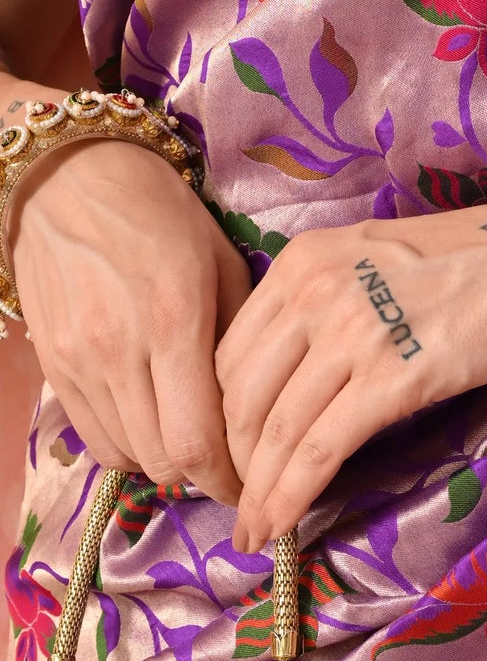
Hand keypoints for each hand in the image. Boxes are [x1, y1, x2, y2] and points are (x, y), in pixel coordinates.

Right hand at [10, 127, 250, 501]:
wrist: (70, 180)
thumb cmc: (164, 215)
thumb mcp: (223, 262)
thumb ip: (240, 338)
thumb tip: (261, 405)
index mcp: (174, 322)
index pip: (196, 441)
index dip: (229, 478)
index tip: (255, 481)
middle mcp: (119, 352)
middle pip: (162, 460)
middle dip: (204, 476)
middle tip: (233, 467)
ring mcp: (77, 363)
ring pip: (126, 456)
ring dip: (166, 463)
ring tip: (196, 445)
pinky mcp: (51, 367)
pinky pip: (93, 438)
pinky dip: (129, 446)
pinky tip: (154, 425)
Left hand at [219, 167, 486, 553]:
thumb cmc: (477, 258)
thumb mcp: (372, 258)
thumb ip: (323, 301)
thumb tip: (293, 375)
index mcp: (303, 259)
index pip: (230, 351)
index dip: (220, 415)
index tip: (229, 454)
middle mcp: (313, 290)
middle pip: (239, 394)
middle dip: (230, 460)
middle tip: (236, 502)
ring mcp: (350, 332)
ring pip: (274, 430)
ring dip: (256, 492)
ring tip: (252, 531)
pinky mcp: (392, 377)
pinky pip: (318, 450)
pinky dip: (290, 496)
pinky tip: (280, 526)